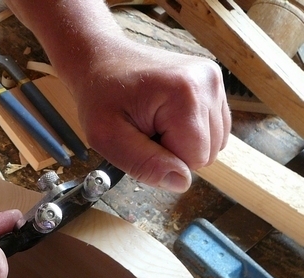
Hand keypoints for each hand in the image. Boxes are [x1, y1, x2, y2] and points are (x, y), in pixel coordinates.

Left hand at [70, 40, 230, 191]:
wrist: (100, 60)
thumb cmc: (99, 95)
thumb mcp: (107, 138)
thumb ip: (143, 164)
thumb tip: (181, 182)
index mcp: (185, 94)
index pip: (194, 159)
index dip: (164, 161)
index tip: (140, 140)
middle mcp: (207, 82)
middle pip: (207, 153)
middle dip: (174, 153)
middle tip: (144, 131)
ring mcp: (213, 80)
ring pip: (213, 143)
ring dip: (182, 144)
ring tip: (153, 123)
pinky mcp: (213, 83)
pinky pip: (214, 129)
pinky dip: (190, 133)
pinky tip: (166, 118)